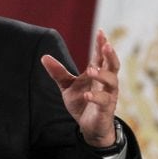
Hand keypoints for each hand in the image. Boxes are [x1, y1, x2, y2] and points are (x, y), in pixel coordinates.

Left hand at [41, 29, 118, 146]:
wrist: (89, 126)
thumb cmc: (81, 102)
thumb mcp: (67, 86)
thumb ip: (58, 72)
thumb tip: (44, 57)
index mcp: (97, 74)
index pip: (100, 57)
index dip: (101, 44)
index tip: (101, 32)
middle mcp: (106, 82)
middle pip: (113, 65)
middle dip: (110, 55)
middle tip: (106, 45)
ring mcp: (108, 95)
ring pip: (112, 81)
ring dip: (102, 74)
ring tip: (91, 70)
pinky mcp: (106, 109)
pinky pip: (104, 101)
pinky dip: (96, 97)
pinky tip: (87, 95)